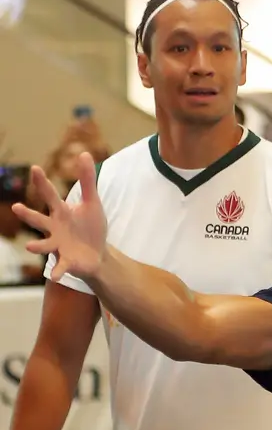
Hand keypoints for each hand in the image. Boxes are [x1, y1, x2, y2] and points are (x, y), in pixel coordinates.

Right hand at [12, 152, 108, 281]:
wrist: (97, 254)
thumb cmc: (90, 226)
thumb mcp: (92, 202)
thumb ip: (87, 180)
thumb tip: (84, 153)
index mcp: (61, 212)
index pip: (50, 195)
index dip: (42, 182)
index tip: (35, 168)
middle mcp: (54, 228)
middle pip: (40, 220)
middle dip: (28, 215)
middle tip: (16, 207)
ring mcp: (58, 246)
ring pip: (44, 245)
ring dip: (37, 245)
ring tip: (30, 246)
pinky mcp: (67, 261)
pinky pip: (60, 267)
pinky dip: (58, 271)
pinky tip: (57, 276)